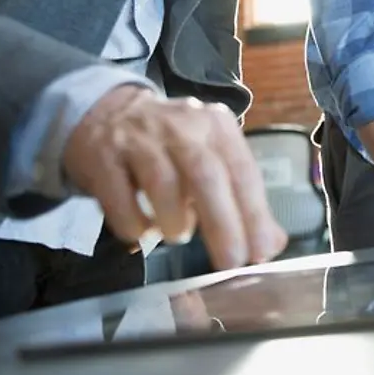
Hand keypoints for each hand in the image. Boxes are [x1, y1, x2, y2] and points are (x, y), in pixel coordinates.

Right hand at [62, 86, 286, 271]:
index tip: (261, 251)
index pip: (242, 171)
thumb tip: (271, 244)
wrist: (105, 112)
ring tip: (179, 236)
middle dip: (223, 224)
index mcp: (216, 126)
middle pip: (207, 175)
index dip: (254, 214)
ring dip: (175, 220)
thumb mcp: (210, 158)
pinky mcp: (102, 156)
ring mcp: (139, 139)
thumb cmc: (169, 144)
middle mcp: (181, 125)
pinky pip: (118, 197)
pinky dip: (134, 223)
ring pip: (163, 182)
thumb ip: (240, 199)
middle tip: (230, 262)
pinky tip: (142, 233)